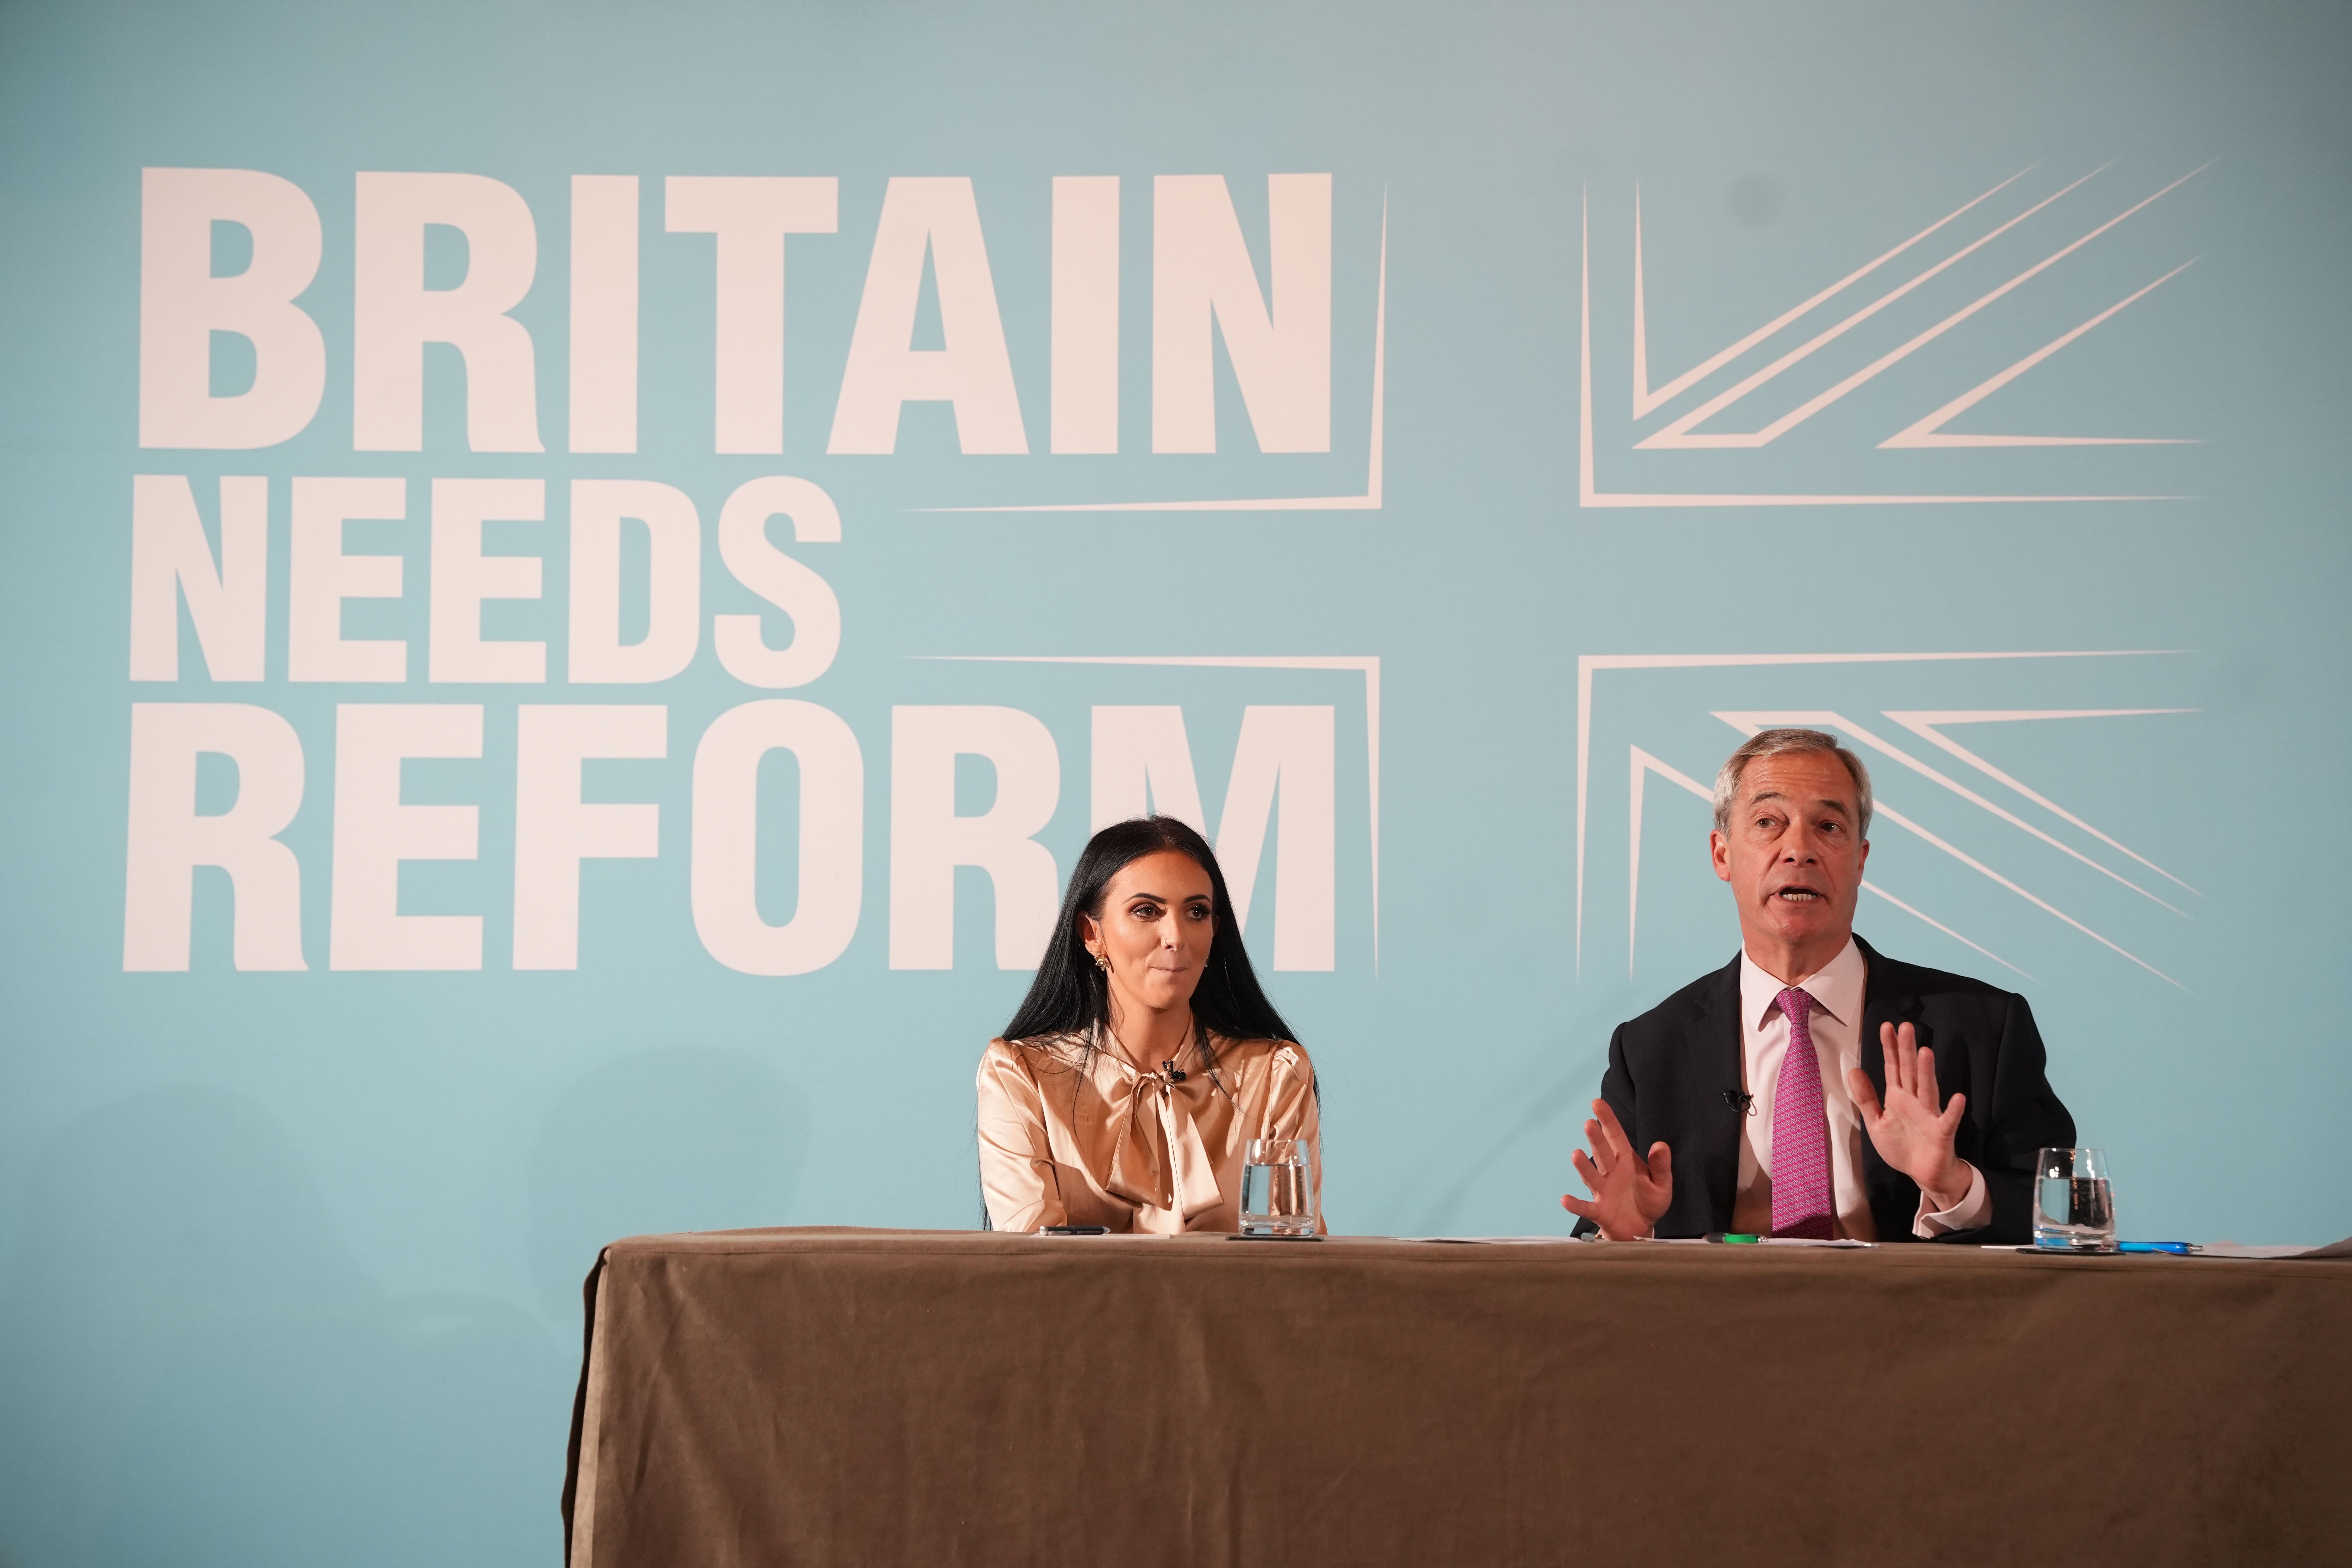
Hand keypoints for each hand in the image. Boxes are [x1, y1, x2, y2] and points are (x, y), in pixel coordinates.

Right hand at [1560, 1099, 1672, 1239]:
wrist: (1641, 1230)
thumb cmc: (1650, 1202)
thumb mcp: (1662, 1183)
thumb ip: (1661, 1165)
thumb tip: (1661, 1145)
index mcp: (1626, 1161)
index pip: (1616, 1137)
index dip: (1607, 1120)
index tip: (1597, 1102)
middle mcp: (1611, 1172)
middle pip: (1602, 1153)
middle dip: (1596, 1139)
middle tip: (1589, 1123)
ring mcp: (1603, 1191)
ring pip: (1592, 1176)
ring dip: (1584, 1167)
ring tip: (1576, 1154)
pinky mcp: (1599, 1211)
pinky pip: (1586, 1207)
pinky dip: (1576, 1204)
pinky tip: (1565, 1199)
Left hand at [1849, 1022, 1972, 1209]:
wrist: (1922, 1173)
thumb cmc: (1901, 1146)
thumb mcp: (1876, 1122)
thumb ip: (1866, 1097)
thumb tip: (1854, 1070)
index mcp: (1898, 1097)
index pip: (1893, 1067)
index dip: (1889, 1048)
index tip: (1886, 1026)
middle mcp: (1915, 1101)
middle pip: (1911, 1072)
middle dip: (1907, 1050)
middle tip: (1906, 1026)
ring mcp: (1930, 1115)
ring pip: (1928, 1090)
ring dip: (1928, 1072)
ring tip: (1926, 1052)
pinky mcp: (1941, 1133)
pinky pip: (1948, 1120)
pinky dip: (1953, 1110)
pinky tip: (1958, 1097)